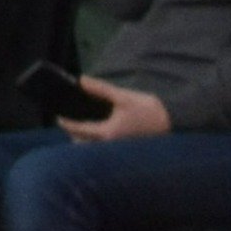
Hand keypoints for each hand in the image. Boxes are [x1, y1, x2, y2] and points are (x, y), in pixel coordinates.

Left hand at [60, 76, 174, 141]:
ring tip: (80, 128)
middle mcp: (111, 146)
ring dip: (84, 141)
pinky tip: (98, 132)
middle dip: (73, 135)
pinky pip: (104, 150)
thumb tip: (81, 80)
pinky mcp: (124, 150)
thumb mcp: (123, 97)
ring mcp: (118, 150)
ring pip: (94, 149)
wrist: (172, 123)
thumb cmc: (149, 109)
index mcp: (108, 133)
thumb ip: (101, 89)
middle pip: (83, 144)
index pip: (80, 130)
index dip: (67, 123)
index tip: (58, 117)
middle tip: (67, 123)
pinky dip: (96, 143)